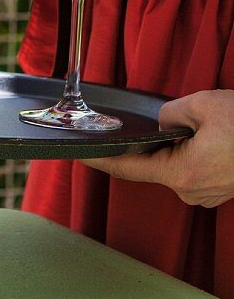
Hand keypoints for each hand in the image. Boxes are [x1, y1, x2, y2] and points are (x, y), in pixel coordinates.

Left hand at [82, 90, 233, 207]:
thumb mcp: (205, 105)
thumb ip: (171, 113)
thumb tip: (163, 122)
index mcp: (182, 173)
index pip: (127, 168)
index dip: (99, 161)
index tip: (78, 156)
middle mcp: (191, 190)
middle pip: (154, 163)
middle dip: (157, 139)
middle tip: (182, 119)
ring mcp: (206, 193)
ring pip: (176, 163)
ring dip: (180, 143)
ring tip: (207, 126)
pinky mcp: (219, 189)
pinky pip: (193, 167)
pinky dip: (194, 150)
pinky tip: (212, 136)